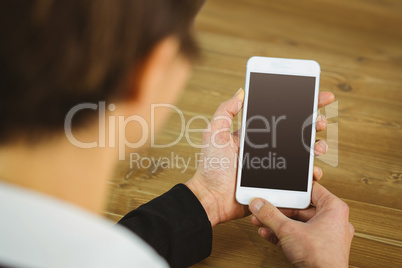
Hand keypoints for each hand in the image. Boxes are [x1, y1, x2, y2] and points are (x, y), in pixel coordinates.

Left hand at [186, 89, 334, 226]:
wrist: (212, 198)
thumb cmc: (211, 166)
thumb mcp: (215, 133)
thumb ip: (225, 111)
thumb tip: (241, 92)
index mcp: (255, 134)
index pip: (280, 115)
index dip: (299, 105)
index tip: (316, 97)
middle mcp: (267, 147)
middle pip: (297, 132)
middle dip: (313, 124)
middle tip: (319, 122)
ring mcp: (274, 165)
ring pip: (303, 153)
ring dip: (316, 147)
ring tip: (318, 147)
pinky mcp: (278, 183)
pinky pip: (300, 178)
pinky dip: (311, 173)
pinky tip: (314, 171)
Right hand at [249, 182, 353, 266]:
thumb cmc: (322, 259)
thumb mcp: (289, 230)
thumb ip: (270, 215)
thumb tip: (259, 204)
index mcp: (334, 209)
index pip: (311, 190)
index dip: (292, 189)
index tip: (279, 189)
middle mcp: (333, 221)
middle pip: (300, 208)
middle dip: (278, 210)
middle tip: (265, 207)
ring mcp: (326, 236)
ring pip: (297, 223)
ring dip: (277, 223)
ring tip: (262, 221)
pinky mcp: (318, 249)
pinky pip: (299, 236)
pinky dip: (283, 234)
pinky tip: (268, 233)